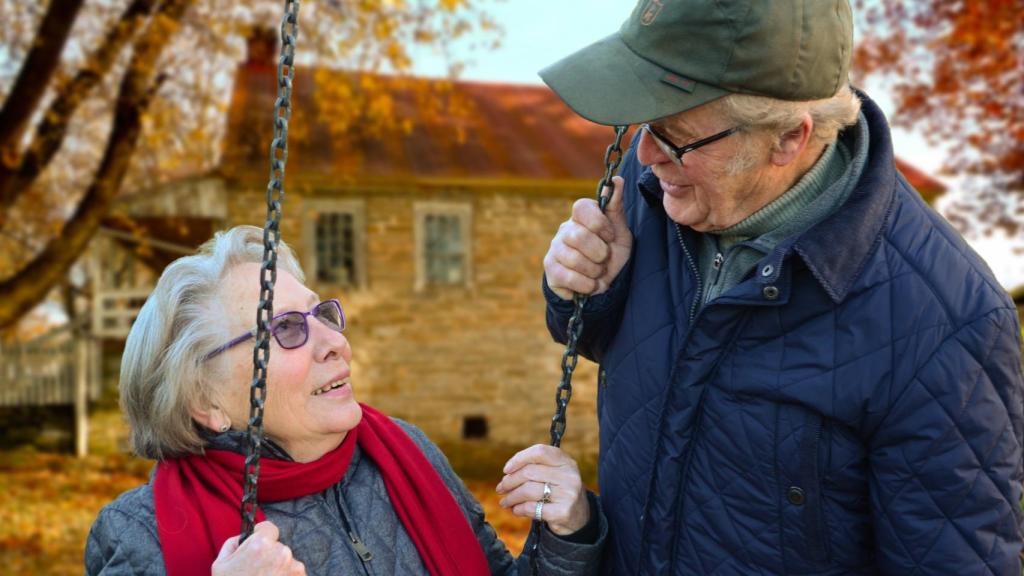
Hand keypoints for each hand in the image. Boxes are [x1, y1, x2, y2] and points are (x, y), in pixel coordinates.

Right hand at [212, 521, 305, 575]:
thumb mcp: (220, 564)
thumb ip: (233, 544)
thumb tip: (244, 538)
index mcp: (261, 544)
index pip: (269, 528)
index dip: (261, 536)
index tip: (257, 547)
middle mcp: (281, 552)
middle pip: (278, 547)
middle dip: (269, 556)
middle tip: (257, 572)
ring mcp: (294, 567)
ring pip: (287, 561)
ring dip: (279, 569)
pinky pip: (294, 574)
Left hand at [496, 444, 589, 535]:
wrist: (579, 516)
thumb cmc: (559, 491)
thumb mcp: (555, 473)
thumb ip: (536, 467)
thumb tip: (507, 473)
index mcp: (566, 461)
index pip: (539, 452)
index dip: (519, 459)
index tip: (506, 470)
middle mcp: (569, 475)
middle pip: (529, 472)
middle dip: (510, 481)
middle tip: (501, 488)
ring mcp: (568, 494)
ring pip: (528, 491)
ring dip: (511, 497)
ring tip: (505, 501)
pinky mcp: (563, 512)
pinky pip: (532, 508)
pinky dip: (519, 509)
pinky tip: (516, 510)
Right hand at [543, 175, 631, 300]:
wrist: (604, 283)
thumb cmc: (612, 253)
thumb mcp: (620, 231)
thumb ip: (616, 207)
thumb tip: (617, 180)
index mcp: (581, 217)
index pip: (581, 207)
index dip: (599, 223)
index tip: (610, 236)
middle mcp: (564, 230)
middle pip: (579, 236)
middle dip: (600, 253)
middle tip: (604, 259)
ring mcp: (554, 250)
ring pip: (574, 259)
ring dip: (595, 271)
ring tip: (598, 272)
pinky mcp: (550, 270)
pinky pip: (568, 277)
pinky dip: (586, 285)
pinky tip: (590, 284)